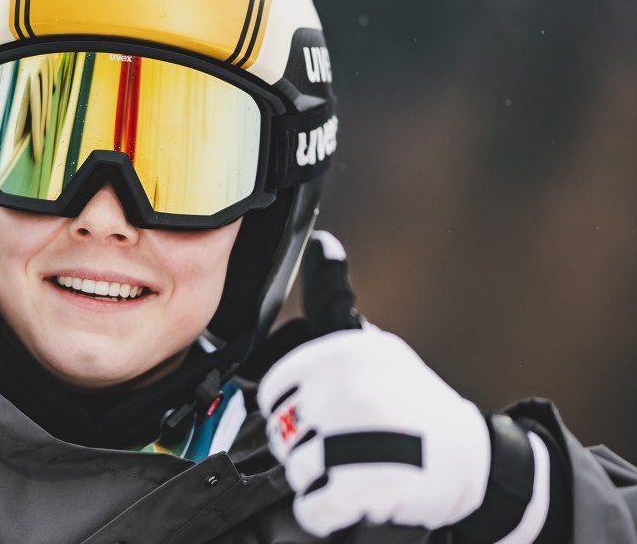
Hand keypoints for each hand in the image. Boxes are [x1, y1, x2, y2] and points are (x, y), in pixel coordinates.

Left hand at [258, 231, 546, 538]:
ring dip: (319, 481)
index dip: (290, 410)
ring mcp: (365, 436)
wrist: (480, 460)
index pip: (277, 389)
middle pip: (284, 432)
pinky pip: (316, 507)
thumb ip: (336, 300)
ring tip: (357, 468)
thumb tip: (322, 243)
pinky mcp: (373, 485)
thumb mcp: (376, 345)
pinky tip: (352, 499)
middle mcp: (354, 386)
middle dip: (307, 448)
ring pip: (298, 470)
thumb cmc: (415, 404)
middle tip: (348, 446)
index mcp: (348, 351)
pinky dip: (326, 512)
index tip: (321, 414)